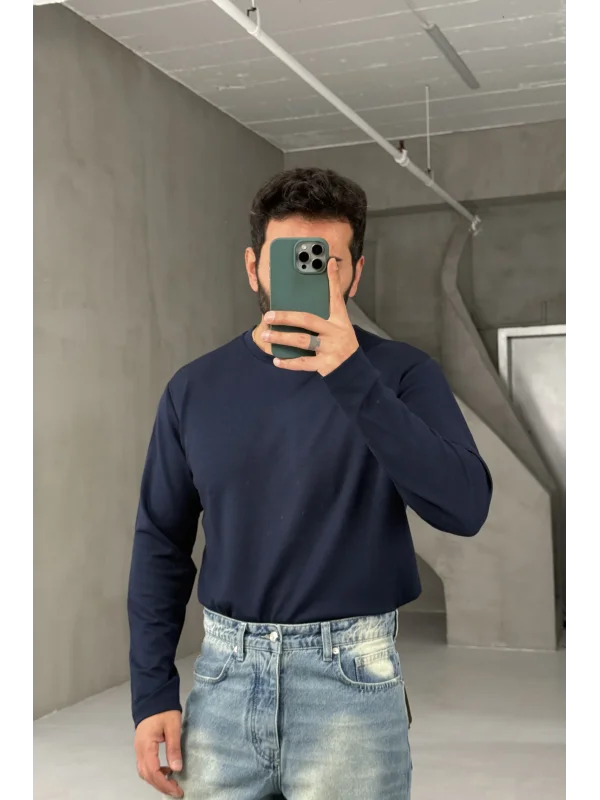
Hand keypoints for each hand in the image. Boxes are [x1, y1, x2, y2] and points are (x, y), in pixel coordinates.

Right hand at [135, 710, 183, 797]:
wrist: (153, 695)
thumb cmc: (163, 709)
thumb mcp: (173, 726)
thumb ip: (174, 748)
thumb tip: (176, 769)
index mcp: (146, 746)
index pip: (154, 773)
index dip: (165, 785)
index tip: (177, 790)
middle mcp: (139, 750)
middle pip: (147, 775)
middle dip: (161, 786)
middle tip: (176, 790)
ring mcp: (139, 748)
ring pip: (144, 771)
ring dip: (156, 780)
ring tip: (171, 782)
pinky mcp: (141, 745)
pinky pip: (144, 764)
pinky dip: (153, 772)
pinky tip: (165, 769)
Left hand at [262, 257, 358, 375]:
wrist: (354, 371)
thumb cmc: (342, 346)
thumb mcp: (340, 328)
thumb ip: (324, 318)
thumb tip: (302, 309)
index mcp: (339, 321)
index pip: (335, 297)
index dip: (333, 280)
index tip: (329, 262)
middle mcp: (334, 332)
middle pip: (307, 320)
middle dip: (286, 317)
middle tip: (268, 316)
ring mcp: (330, 348)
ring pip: (302, 340)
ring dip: (281, 338)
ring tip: (265, 336)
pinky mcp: (325, 364)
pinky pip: (303, 362)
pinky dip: (289, 363)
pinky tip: (277, 360)